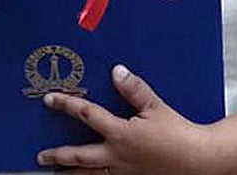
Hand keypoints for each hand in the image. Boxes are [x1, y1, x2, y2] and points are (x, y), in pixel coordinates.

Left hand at [37, 64, 208, 174]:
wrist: (195, 159)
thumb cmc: (178, 133)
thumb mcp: (156, 106)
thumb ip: (135, 89)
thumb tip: (118, 71)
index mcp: (121, 134)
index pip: (88, 115)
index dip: (68, 105)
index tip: (51, 99)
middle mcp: (116, 156)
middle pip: (79, 156)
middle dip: (58, 155)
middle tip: (41, 155)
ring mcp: (121, 172)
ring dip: (69, 172)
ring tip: (55, 172)